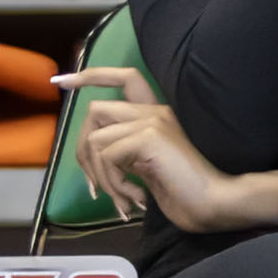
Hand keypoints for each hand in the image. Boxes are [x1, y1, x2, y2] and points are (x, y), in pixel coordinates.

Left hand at [59, 67, 180, 219]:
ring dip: (102, 177)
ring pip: (95, 140)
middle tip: (96, 187)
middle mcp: (153, 111)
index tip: (62, 81)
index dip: (91, 75)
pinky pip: (106, 157)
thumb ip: (124, 153)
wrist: (215, 203)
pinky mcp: (147, 137)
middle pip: (95, 111)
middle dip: (83, 152)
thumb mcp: (147, 167)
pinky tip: (136, 198)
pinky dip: (114, 183)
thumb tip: (90, 160)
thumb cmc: (184, 193)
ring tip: (123, 199)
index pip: (125, 77)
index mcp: (156, 114)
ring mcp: (151, 121)